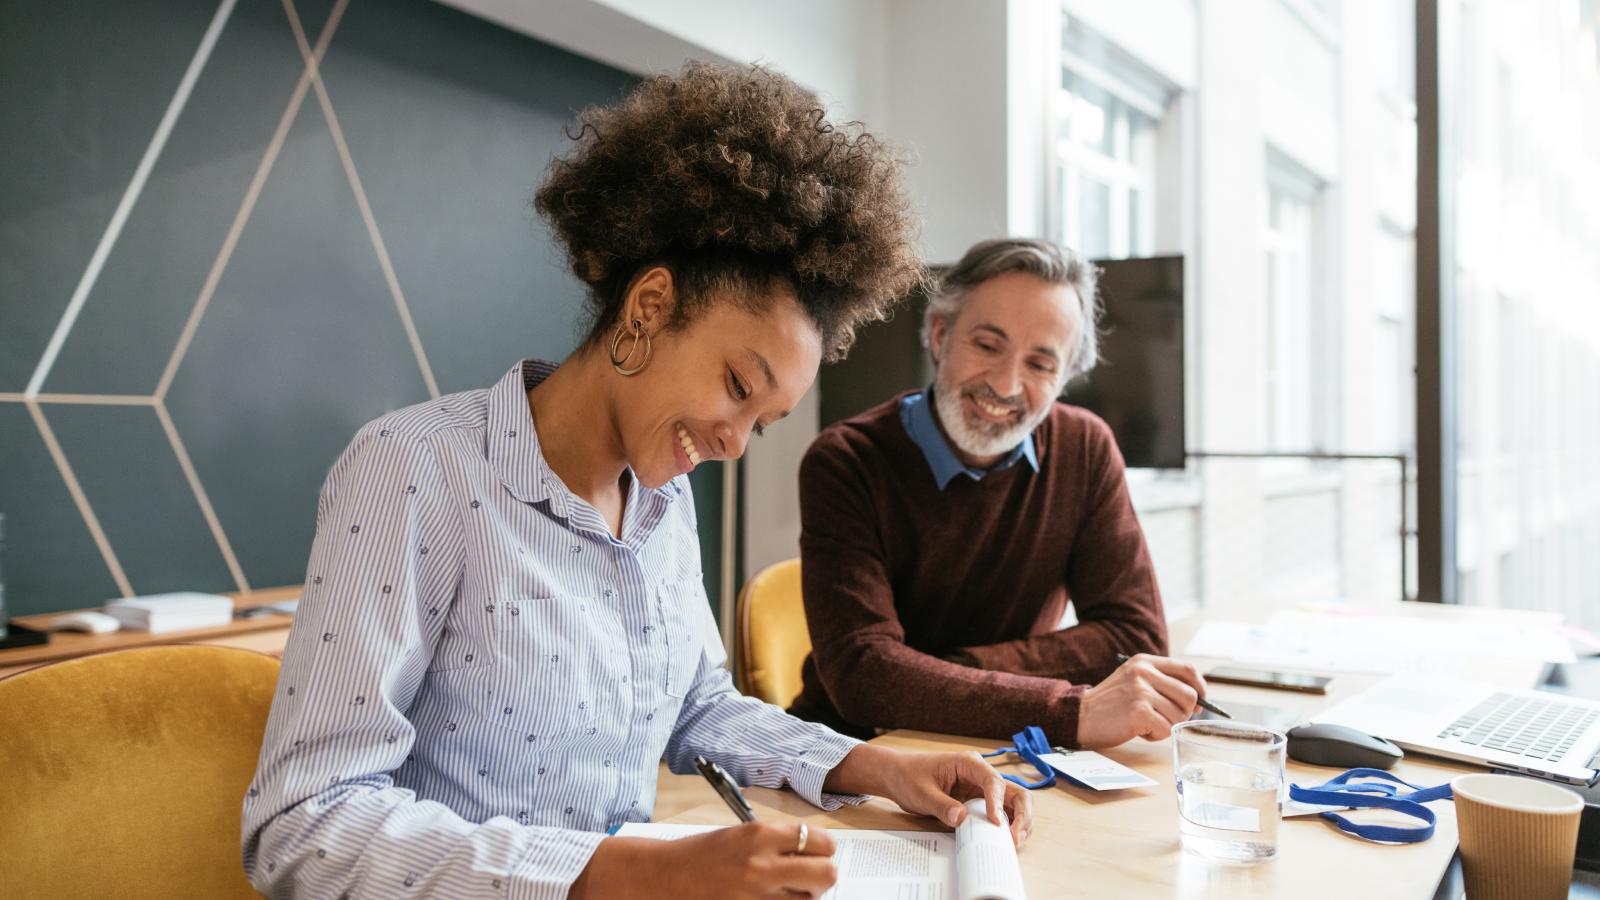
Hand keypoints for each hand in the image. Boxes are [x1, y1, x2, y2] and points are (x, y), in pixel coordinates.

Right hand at [572, 821, 837, 898]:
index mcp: (760, 835)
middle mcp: (762, 866)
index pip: (820, 841)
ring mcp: (756, 897)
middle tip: (809, 875)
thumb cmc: (699, 855)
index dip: (824, 848)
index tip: (820, 852)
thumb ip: (777, 842)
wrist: (660, 878)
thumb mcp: (740, 835)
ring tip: (784, 891)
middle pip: (826, 875)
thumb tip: (815, 850)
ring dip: (802, 897)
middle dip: (822, 875)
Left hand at [877, 748, 1032, 846]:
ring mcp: (982, 789)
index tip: (996, 822)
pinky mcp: (978, 802)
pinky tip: (1005, 841)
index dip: (998, 802)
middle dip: (1022, 814)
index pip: (994, 781)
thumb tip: (961, 818)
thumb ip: (942, 805)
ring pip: (1013, 804)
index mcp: (969, 764)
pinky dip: (1008, 826)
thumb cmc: (908, 776)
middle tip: (1015, 837)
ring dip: (1019, 822)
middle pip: (1014, 792)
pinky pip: (1000, 813)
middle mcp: (981, 775)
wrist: (897, 776)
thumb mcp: (922, 793)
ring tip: (1014, 842)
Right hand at [1075, 653, 1205, 747]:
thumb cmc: (1111, 703)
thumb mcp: (1133, 680)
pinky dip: (1155, 736)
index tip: (1199, 700)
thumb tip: (1197, 700)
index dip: (1199, 686)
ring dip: (1165, 726)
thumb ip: (1161, 682)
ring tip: (1145, 723)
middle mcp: (1144, 673)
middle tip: (1166, 718)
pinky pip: (1166, 729)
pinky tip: (1138, 730)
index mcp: (1145, 662)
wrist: (1080, 715)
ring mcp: (1141, 691)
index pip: (1187, 669)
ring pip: (1178, 716)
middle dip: (1183, 713)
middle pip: (1189, 695)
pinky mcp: (1139, 712)